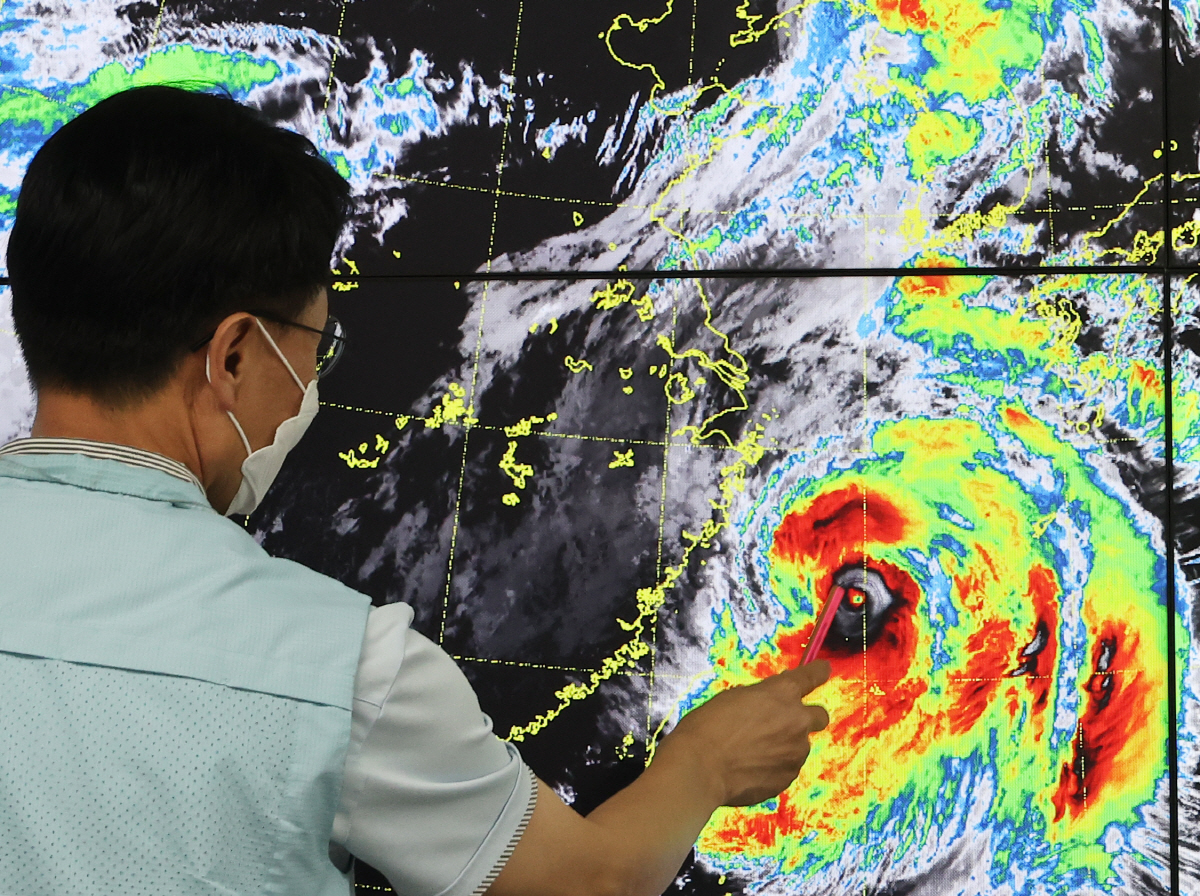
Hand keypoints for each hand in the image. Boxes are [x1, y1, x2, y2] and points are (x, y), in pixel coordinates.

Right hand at [660, 660, 830, 806]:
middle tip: (786, 723)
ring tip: (752, 753)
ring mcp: (796, 752)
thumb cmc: (708, 727)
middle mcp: (797, 720)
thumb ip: (760, 699)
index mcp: (781, 693)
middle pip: (820, 716)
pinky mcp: (789, 777)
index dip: (818, 671)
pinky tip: (750, 769)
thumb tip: (769, 705)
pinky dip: (774, 767)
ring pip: (799, 745)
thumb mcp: (733, 698)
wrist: (700, 768)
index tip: (824, 669)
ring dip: (784, 746)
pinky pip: (786, 768)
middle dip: (807, 717)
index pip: (810, 676)